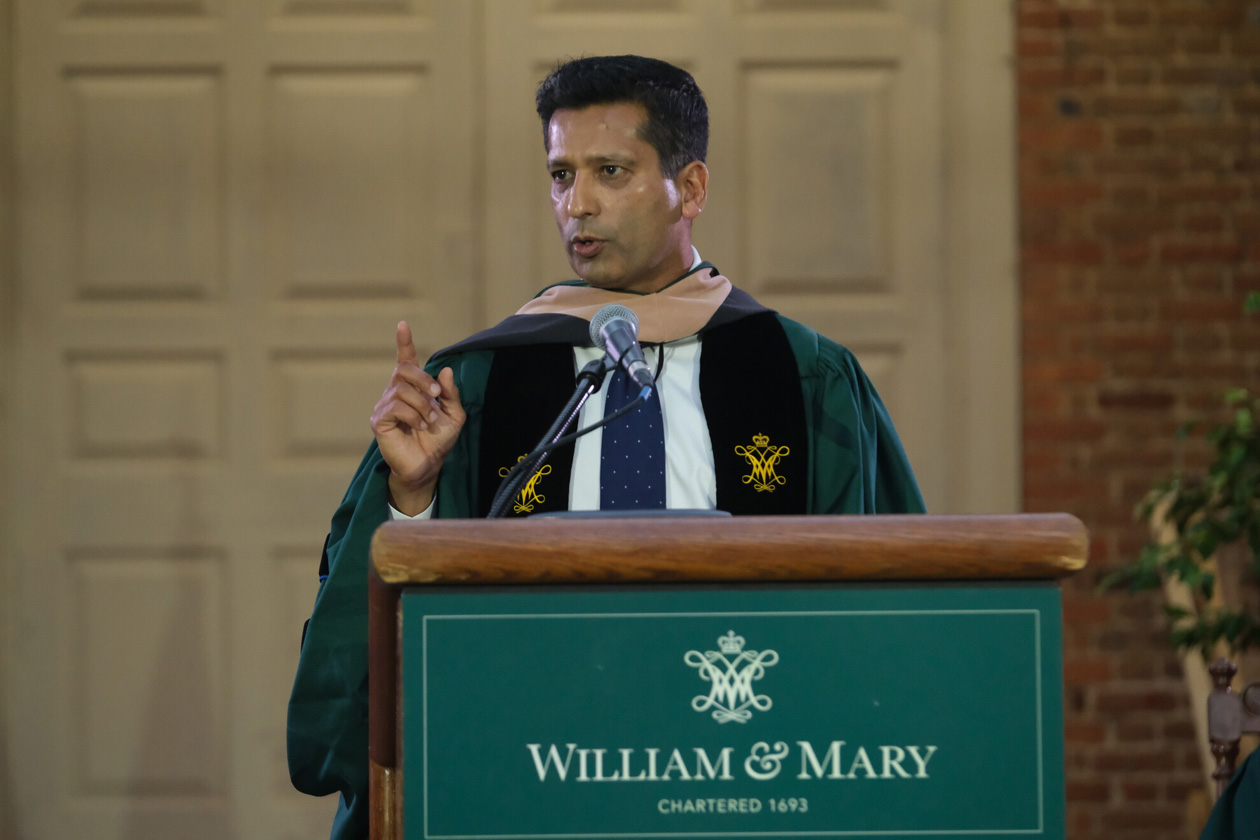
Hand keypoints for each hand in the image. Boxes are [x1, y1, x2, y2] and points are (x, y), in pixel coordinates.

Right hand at [370, 321, 464, 514]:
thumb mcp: (453, 415)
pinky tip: (418, 426)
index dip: (404, 343)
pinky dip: (412, 415)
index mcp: (412, 388)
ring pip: (402, 390)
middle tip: (437, 396)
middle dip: (424, 380)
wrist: (428, 465)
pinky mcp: (378, 420)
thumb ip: (450, 394)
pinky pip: (395, 407)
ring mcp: (384, 406)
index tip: (402, 325)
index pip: (405, 360)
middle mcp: (395, 392)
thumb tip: (445, 371)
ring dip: (423, 405)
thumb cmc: (438, 440)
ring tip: (429, 421)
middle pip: (404, 370)